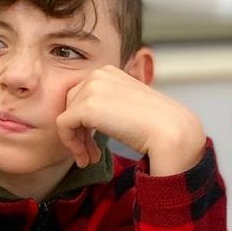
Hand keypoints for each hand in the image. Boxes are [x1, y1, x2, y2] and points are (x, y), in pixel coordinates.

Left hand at [56, 65, 206, 175]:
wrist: (168, 131)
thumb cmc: (153, 123)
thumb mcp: (125, 106)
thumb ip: (106, 105)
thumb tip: (88, 119)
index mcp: (108, 72)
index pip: (80, 96)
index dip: (83, 123)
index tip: (94, 143)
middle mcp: (98, 74)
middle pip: (70, 106)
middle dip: (78, 132)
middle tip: (90, 154)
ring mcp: (91, 88)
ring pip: (66, 117)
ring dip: (76, 141)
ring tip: (89, 158)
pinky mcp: (85, 107)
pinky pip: (63, 127)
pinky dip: (71, 144)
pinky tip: (86, 157)